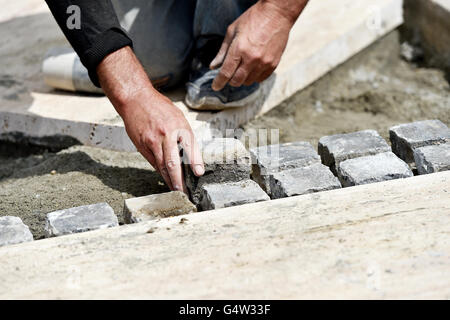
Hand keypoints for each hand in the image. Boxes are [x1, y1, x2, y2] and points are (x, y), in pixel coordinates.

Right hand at [97, 47, 204, 192]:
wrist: (136, 99)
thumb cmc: (160, 108)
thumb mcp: (179, 118)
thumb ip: (185, 137)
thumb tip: (192, 158)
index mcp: (180, 127)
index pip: (190, 148)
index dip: (195, 163)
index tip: (198, 174)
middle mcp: (167, 135)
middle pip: (174, 163)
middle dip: (179, 180)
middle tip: (185, 192)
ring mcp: (153, 141)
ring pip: (162, 166)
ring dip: (169, 180)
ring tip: (176, 190)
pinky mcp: (142, 145)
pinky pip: (153, 162)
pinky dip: (160, 172)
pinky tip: (165, 179)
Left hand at [210, 0, 307, 90]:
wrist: (277, 13)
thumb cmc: (253, 19)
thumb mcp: (232, 31)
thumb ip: (222, 51)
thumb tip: (213, 66)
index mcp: (239, 49)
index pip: (226, 73)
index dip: (219, 82)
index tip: (215, 86)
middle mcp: (252, 58)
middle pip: (237, 81)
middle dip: (230, 80)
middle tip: (229, 74)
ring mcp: (264, 63)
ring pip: (248, 81)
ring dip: (243, 78)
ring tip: (243, 66)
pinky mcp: (273, 64)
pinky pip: (260, 79)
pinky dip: (254, 76)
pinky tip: (253, 67)